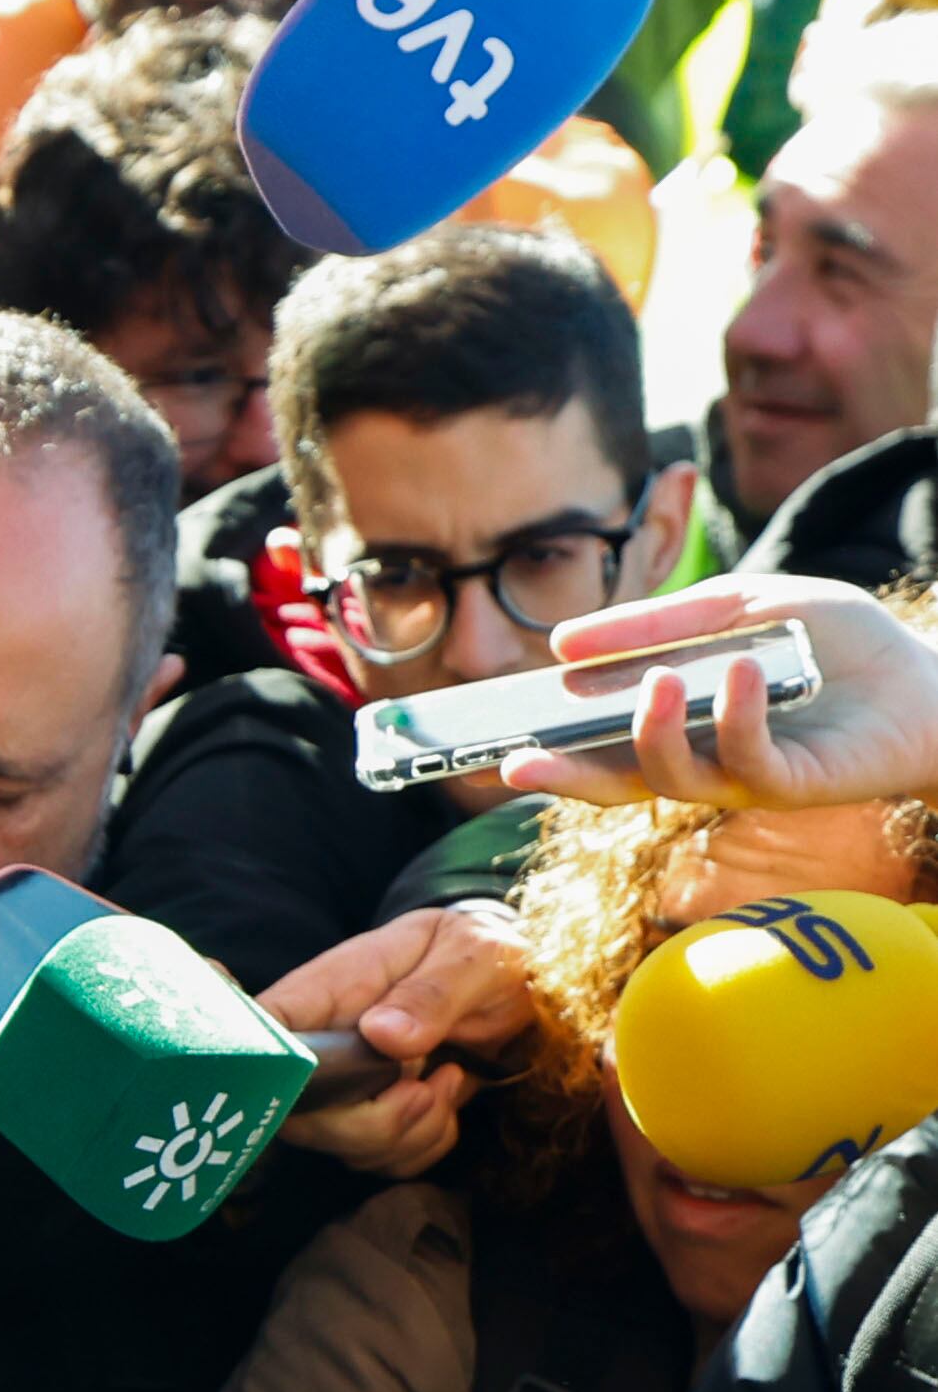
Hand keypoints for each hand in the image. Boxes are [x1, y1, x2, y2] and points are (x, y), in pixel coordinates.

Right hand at [261, 907, 529, 1178]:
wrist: (507, 979)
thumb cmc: (478, 954)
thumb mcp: (471, 957)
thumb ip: (431, 994)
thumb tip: (381, 1033)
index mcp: (326, 993)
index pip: (259, 1036)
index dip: (267, 1074)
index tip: (327, 1087)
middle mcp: (321, 1046)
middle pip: (297, 1116)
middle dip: (369, 1126)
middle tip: (426, 1089)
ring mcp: (343, 1087)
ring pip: (342, 1147)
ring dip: (409, 1135)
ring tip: (448, 1080)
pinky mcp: (372, 1115)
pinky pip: (382, 1160)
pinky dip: (424, 1146)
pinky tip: (447, 1099)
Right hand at [502, 576, 937, 811]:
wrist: (925, 677)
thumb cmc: (833, 643)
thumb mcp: (739, 606)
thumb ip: (659, 621)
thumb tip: (563, 641)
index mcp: (675, 725)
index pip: (594, 746)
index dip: (544, 750)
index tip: (496, 744)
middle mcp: (697, 761)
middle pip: (612, 783)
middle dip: (562, 775)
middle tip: (518, 758)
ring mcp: (740, 778)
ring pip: (671, 777)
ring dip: (654, 733)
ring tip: (662, 681)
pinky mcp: (790, 785)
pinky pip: (746, 761)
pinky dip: (735, 716)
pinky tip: (740, 674)